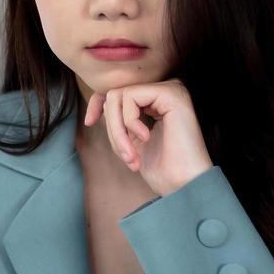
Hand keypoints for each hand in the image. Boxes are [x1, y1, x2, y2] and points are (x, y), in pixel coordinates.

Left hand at [83, 79, 213, 196]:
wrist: (183, 184)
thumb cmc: (162, 169)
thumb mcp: (132, 140)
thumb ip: (120, 120)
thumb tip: (98, 104)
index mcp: (158, 101)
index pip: (119, 91)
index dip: (98, 103)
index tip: (89, 122)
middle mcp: (166, 91)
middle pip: (116, 95)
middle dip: (112, 128)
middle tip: (127, 156)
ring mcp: (170, 89)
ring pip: (119, 96)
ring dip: (118, 130)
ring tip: (132, 154)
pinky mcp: (171, 93)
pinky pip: (130, 97)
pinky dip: (129, 121)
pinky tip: (146, 138)